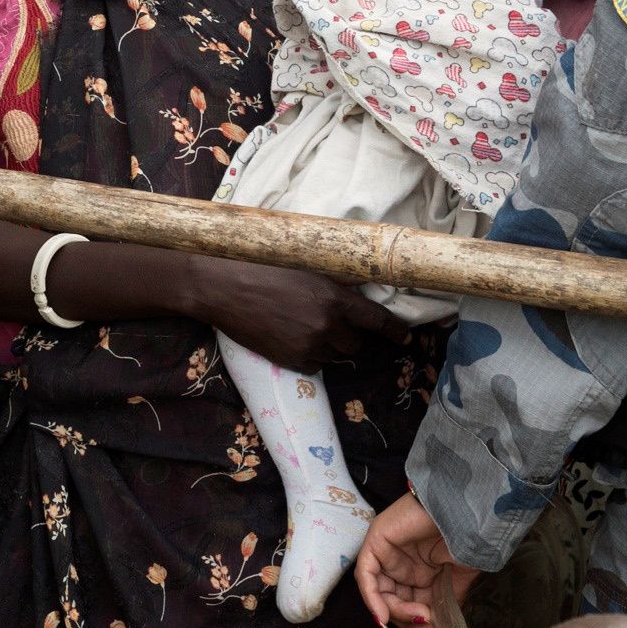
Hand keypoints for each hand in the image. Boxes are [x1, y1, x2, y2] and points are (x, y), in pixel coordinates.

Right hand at [184, 255, 407, 372]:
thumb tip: (357, 285)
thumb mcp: (304, 263)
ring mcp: (308, 346)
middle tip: (331, 320)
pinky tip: (290, 335)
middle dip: (350, 334)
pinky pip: (314, 364)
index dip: (394, 331)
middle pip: (357, 343)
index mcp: (333, 297)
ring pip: (335, 354)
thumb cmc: (260, 265)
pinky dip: (310, 354)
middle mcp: (326, 325)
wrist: (220, 286)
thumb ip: (333, 278)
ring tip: (304, 325)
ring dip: (329, 344)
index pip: (376, 320)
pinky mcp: (291, 361)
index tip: (406, 338)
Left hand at [356, 494, 479, 627]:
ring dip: (395, 611)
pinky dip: (371, 598)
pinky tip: (383, 616)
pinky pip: (366, 574)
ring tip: (418, 615)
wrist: (466, 513)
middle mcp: (401, 563)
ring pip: (379, 591)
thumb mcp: (456, 579)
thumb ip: (442, 602)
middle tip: (427, 622)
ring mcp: (388, 552)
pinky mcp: (376, 540)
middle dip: (407, 617)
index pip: (408, 602)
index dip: (416, 619)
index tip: (432, 627)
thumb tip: (434, 626)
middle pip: (392, 599)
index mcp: (420, 570)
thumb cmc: (466, 539)